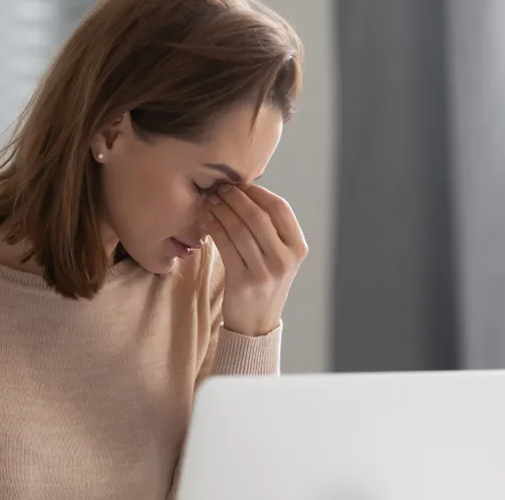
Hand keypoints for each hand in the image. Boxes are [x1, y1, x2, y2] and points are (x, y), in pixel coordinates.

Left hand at [206, 183, 308, 335]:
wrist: (256, 323)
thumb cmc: (264, 281)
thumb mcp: (278, 257)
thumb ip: (271, 229)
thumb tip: (246, 189)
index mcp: (297, 248)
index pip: (280, 209)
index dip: (258, 192)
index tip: (239, 182)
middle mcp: (285, 259)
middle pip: (258, 216)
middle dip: (236, 198)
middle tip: (220, 188)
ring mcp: (265, 272)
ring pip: (240, 230)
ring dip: (222, 211)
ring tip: (211, 200)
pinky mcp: (244, 281)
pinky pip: (226, 246)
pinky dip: (215, 228)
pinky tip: (207, 220)